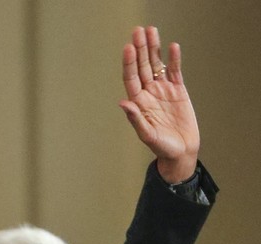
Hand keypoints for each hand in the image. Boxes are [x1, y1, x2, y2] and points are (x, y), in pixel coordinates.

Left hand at [119, 26, 198, 182]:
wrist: (181, 152)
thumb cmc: (161, 147)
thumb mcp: (147, 135)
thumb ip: (135, 119)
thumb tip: (123, 103)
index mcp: (138, 102)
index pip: (131, 78)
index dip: (130, 63)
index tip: (129, 47)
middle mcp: (148, 93)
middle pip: (143, 66)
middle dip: (141, 48)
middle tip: (138, 30)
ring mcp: (163, 90)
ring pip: (157, 65)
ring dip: (154, 48)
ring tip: (152, 30)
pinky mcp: (178, 90)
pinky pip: (175, 71)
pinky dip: (174, 59)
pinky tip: (172, 47)